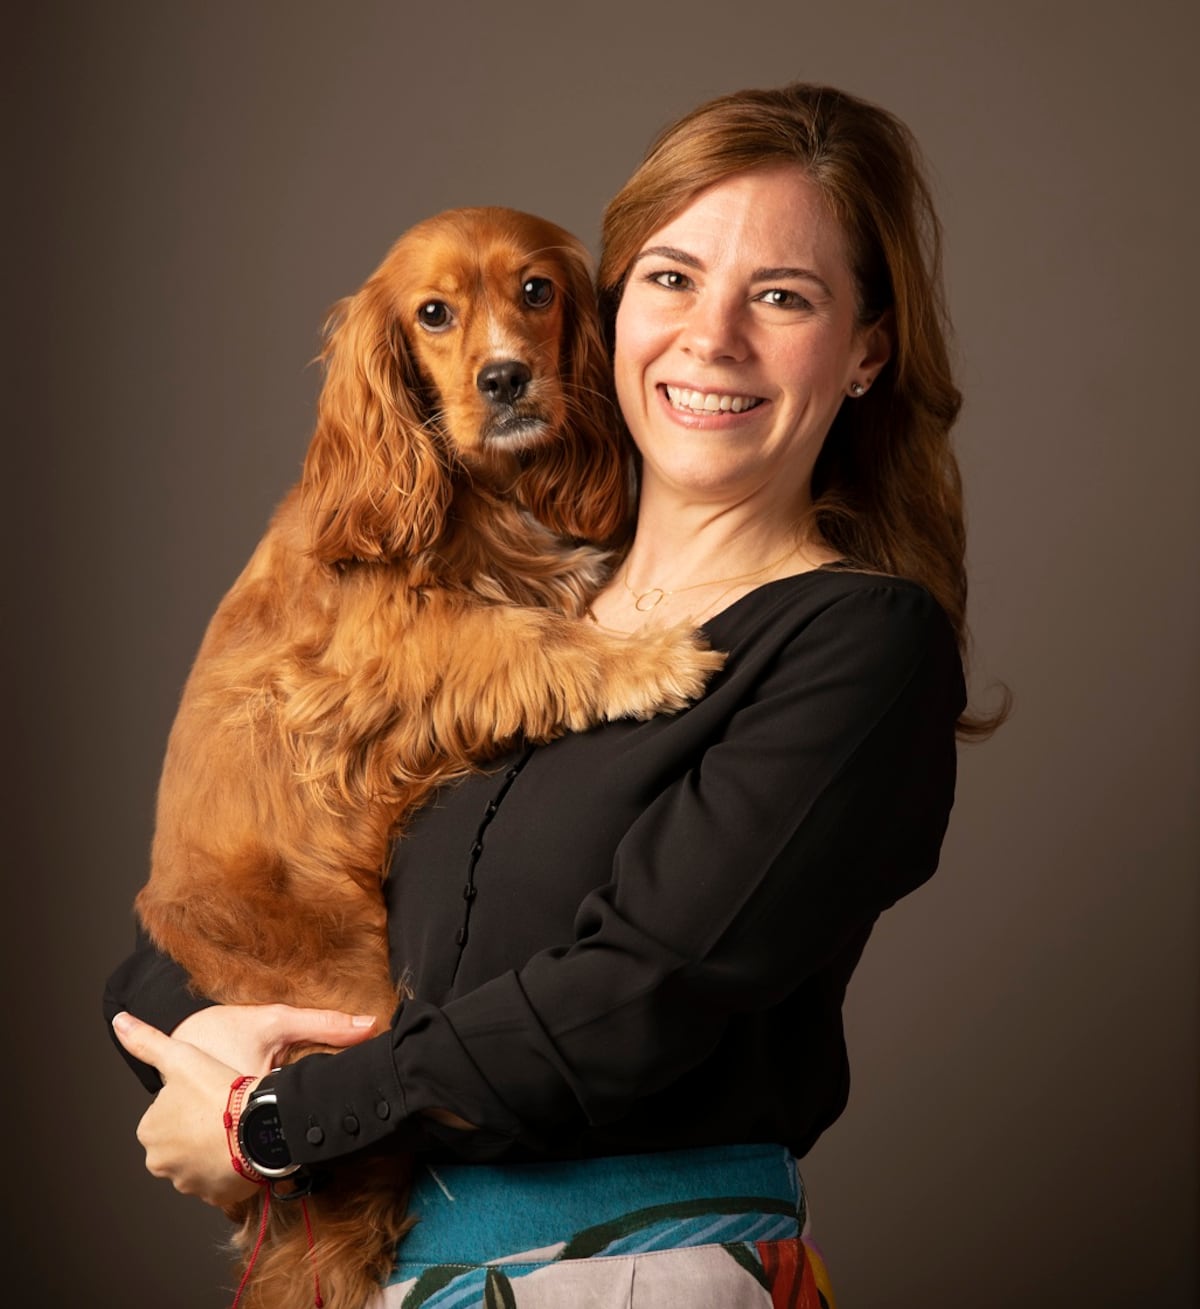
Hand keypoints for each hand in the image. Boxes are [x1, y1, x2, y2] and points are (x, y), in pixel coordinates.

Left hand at [112, 1007, 377, 1206]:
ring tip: (237, 1128)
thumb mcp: (180, 1057)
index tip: (210, 1092)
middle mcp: (161, 1162)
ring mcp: (188, 1182)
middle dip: (200, 1128)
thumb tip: (119, 1021)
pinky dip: (230, 1166)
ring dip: (215, 1148)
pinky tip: (243, 1147)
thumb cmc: (218, 1090)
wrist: (257, 1124)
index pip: (168, 1113)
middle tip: (224, 1110)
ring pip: (202, 1159)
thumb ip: (147, 1041)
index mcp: (149, 1132)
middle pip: (182, 1139)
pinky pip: (221, 1179)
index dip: (192, 1099)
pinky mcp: (215, 1196)